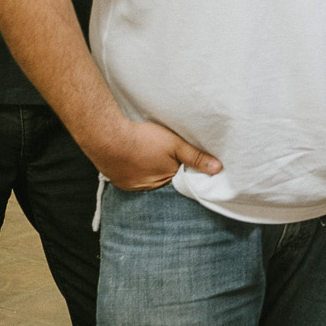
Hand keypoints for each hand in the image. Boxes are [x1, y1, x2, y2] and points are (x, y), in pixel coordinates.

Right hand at [88, 118, 220, 191]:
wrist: (107, 137)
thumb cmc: (143, 140)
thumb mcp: (175, 145)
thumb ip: (196, 157)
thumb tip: (217, 169)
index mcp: (164, 181)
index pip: (179, 182)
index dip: (184, 172)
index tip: (186, 164)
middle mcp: (147, 189)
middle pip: (163, 181)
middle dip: (167, 172)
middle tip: (165, 158)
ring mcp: (130, 185)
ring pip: (147, 180)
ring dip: (150, 171)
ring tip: (150, 157)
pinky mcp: (117, 180)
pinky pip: (131, 177)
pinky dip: (135, 169)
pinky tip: (136, 159)